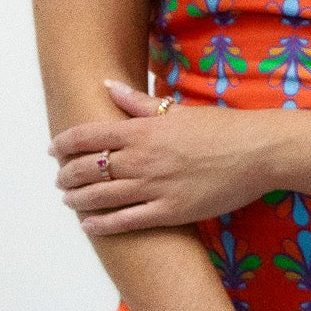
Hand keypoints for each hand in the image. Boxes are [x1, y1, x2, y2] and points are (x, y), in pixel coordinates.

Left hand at [49, 83, 280, 235]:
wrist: (257, 153)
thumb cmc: (221, 128)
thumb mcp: (178, 109)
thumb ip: (139, 103)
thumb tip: (108, 86)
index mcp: (144, 129)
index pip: (89, 135)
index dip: (65, 143)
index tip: (53, 149)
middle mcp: (144, 158)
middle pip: (89, 168)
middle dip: (67, 174)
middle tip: (59, 178)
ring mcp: (155, 187)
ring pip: (102, 196)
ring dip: (78, 198)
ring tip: (68, 199)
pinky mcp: (170, 213)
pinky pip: (126, 221)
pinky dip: (102, 225)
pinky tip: (89, 225)